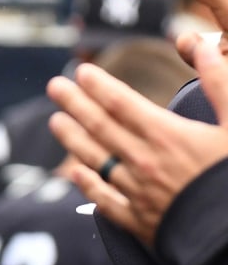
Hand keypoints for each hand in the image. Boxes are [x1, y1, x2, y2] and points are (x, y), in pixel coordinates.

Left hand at [46, 36, 227, 245]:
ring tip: (55, 121)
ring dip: (73, 139)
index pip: (122, 104)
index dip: (100, 86)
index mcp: (167, 136)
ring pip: (96, 160)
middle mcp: (144, 162)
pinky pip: (104, 200)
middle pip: (101, 128)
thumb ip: (220, 82)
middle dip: (75, 104)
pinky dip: (87, 184)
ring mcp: (137, 193)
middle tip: (54, 86)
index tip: (81, 71)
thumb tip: (202, 44)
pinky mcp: (138, 221)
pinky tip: (74, 172)